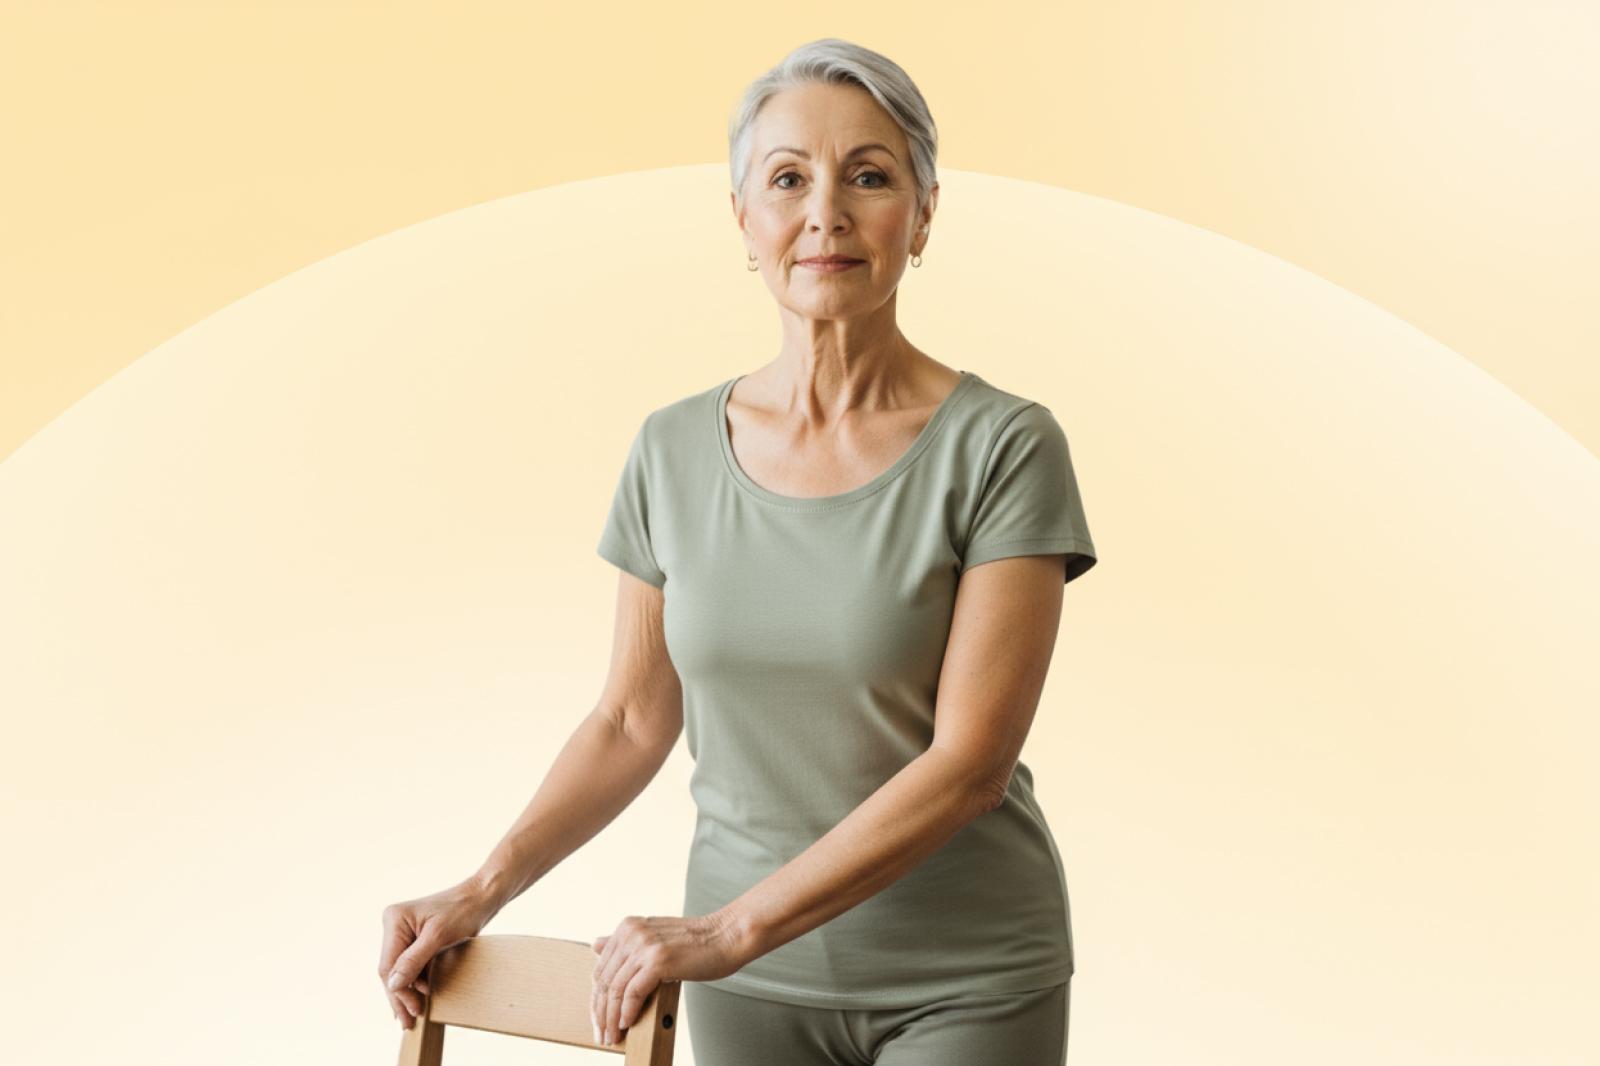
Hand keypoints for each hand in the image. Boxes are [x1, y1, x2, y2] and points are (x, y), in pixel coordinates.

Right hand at [379, 876, 497, 1030]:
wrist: (481, 897)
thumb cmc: (463, 911)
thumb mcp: (438, 937)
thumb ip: (413, 961)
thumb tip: (392, 985)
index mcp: (394, 920)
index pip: (389, 965)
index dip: (399, 992)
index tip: (412, 1012)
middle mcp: (394, 925)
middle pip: (392, 969)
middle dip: (400, 997)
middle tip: (408, 1023)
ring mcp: (404, 931)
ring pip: (400, 970)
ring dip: (408, 992)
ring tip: (414, 1015)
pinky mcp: (415, 938)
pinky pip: (410, 964)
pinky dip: (415, 981)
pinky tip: (419, 997)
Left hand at [590, 911, 745, 1045]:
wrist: (728, 935)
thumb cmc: (698, 942)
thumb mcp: (655, 937)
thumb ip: (626, 943)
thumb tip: (595, 945)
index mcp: (628, 927)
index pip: (601, 969)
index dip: (597, 999)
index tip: (599, 1019)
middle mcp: (632, 933)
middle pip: (605, 981)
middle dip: (601, 1013)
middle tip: (603, 1035)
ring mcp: (645, 945)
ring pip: (616, 989)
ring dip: (612, 1018)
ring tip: (614, 1036)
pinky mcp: (658, 959)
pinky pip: (633, 992)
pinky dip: (627, 1012)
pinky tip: (627, 1024)